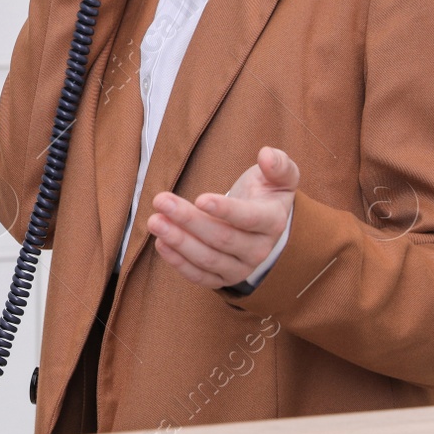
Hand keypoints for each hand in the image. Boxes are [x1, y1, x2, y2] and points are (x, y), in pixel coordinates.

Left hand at [146, 146, 298, 289]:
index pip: (249, 218)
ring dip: (178, 241)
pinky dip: (178, 262)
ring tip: (154, 221)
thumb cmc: (265, 193)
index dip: (225, 210)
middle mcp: (259, 250)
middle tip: (160, 201)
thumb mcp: (279, 176)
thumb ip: (278, 165)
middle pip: (222, 239)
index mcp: (272, 222)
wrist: (261, 222)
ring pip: (208, 259)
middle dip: (189, 220)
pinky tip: (161, 243)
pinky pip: (200, 277)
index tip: (199, 198)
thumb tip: (266, 155)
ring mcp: (241, 267)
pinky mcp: (223, 278)